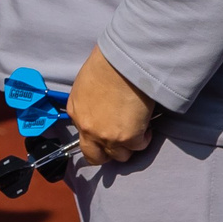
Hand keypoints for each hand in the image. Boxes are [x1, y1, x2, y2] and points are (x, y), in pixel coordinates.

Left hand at [70, 47, 157, 165]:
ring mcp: (108, 136)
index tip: (107, 132)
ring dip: (129, 146)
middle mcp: (88, 129)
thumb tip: (99, 110)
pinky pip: (140, 146)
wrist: (122, 64)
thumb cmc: (106, 65)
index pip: (83, 137)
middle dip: (107, 154)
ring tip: (136, 129)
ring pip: (120, 156)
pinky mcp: (129, 138)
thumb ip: (88, 104)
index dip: (97, 137)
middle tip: (120, 142)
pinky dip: (145, 137)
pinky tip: (146, 124)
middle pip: (95, 157)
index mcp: (76, 113)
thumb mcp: (85, 85)